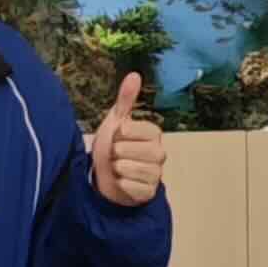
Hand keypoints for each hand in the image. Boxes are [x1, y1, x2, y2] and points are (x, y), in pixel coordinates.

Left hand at [88, 73, 164, 208]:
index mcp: (154, 133)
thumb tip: (134, 74)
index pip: (130, 129)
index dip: (118, 134)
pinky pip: (131, 186)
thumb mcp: (116, 120)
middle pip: (127, 150)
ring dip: (117, 169)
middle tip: (116, 154)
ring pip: (129, 169)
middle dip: (115, 152)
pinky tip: (122, 182)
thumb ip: (126, 99)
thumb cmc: (114, 145)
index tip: (118, 136)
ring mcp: (156, 173)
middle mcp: (159, 152)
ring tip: (118, 167)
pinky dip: (121, 185)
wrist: (107, 176)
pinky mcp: (149, 192)